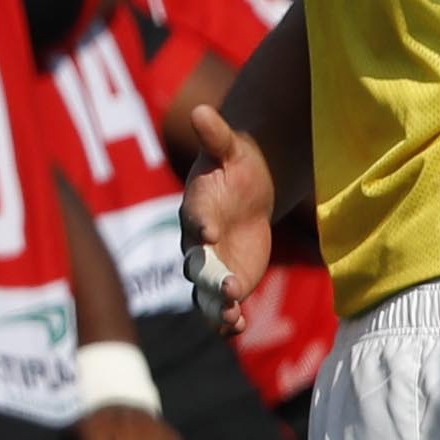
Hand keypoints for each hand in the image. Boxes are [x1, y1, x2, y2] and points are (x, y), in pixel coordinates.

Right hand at [177, 103, 277, 319]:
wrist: (245, 189)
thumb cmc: (234, 165)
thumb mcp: (229, 148)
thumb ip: (216, 136)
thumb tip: (202, 109)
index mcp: (196, 206)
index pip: (195, 215)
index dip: (200, 223)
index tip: (209, 230)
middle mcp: (197, 241)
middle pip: (197, 263)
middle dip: (210, 277)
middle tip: (230, 289)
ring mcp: (211, 264)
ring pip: (206, 292)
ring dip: (216, 308)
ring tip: (232, 320)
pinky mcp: (227, 279)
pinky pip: (221, 304)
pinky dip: (227, 319)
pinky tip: (238, 329)